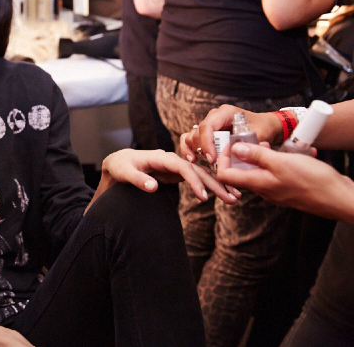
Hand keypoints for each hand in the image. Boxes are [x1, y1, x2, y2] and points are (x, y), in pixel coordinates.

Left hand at [98, 149, 237, 204]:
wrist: (121, 162)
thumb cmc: (122, 166)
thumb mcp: (125, 173)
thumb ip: (138, 180)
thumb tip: (153, 187)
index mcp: (161, 157)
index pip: (182, 167)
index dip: (193, 181)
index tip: (203, 197)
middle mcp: (172, 159)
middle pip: (197, 170)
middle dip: (215, 183)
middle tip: (232, 197)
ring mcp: (176, 165)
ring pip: (201, 174)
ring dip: (218, 185)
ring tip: (234, 198)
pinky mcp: (177, 172)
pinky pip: (197, 178)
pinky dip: (210, 185)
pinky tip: (223, 193)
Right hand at [180, 104, 281, 164]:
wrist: (266, 126)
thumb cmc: (263, 128)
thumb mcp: (260, 135)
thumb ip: (248, 144)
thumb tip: (236, 154)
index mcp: (225, 113)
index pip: (208, 126)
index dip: (207, 143)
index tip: (212, 159)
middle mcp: (214, 116)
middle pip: (198, 132)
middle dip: (202, 149)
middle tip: (212, 163)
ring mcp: (209, 124)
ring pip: (192, 136)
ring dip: (194, 150)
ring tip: (202, 162)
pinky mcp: (207, 133)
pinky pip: (191, 139)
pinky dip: (189, 149)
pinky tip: (193, 159)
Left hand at [217, 142, 353, 222]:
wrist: (341, 199)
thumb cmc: (313, 182)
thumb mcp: (281, 162)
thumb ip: (257, 156)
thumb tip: (235, 150)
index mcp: (258, 183)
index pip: (225, 175)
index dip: (224, 158)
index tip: (234, 144)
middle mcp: (265, 189)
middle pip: (245, 170)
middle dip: (252, 152)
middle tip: (265, 143)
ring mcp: (278, 190)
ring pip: (266, 169)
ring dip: (273, 155)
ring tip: (287, 147)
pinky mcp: (290, 188)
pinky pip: (282, 172)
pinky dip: (288, 161)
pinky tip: (302, 154)